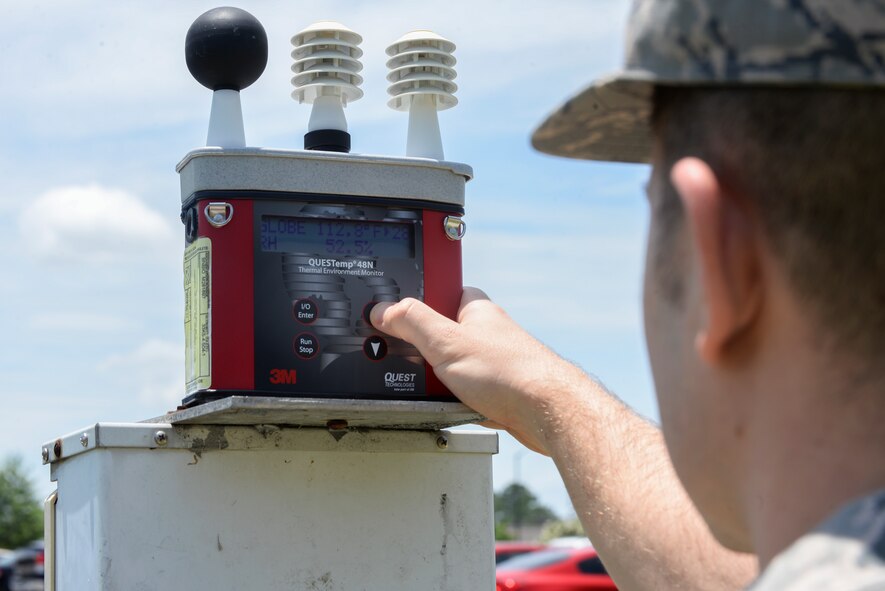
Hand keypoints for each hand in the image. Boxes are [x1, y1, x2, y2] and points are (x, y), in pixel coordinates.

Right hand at [370, 287, 587, 454]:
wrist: (548, 413)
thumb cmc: (511, 372)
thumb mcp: (447, 342)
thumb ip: (412, 321)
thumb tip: (384, 309)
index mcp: (473, 308)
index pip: (437, 289)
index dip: (415, 300)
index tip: (394, 313)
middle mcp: (483, 331)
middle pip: (436, 334)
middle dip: (422, 350)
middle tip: (418, 362)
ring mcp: (489, 361)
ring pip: (447, 366)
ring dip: (438, 381)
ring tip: (441, 390)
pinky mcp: (492, 389)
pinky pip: (459, 392)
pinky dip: (453, 400)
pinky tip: (455, 406)